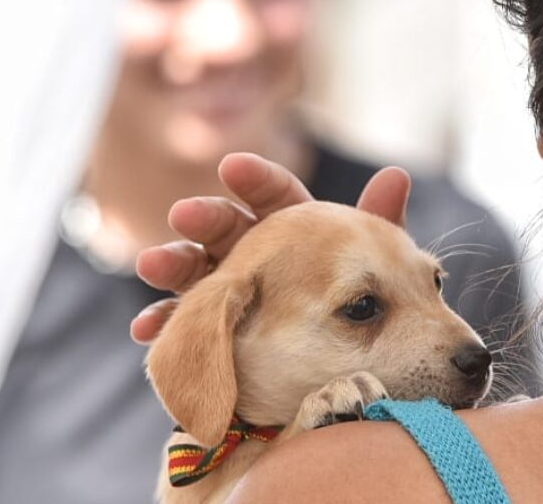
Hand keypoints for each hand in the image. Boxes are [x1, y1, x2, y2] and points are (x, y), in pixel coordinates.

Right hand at [129, 152, 410, 343]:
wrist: (356, 373)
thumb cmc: (367, 310)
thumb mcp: (379, 268)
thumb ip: (380, 225)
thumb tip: (396, 174)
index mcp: (296, 230)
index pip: (275, 196)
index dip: (255, 180)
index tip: (234, 168)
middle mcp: (258, 253)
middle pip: (228, 229)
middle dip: (205, 219)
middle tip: (184, 214)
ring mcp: (231, 292)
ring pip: (197, 272)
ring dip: (173, 265)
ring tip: (152, 264)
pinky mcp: (214, 333)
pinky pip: (187, 328)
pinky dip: (166, 325)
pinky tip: (146, 329)